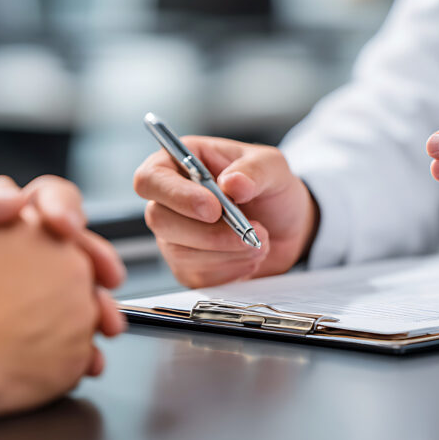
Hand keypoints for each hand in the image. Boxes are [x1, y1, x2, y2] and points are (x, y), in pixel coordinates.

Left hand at [0, 206, 119, 417]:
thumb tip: (16, 198)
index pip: (46, 201)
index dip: (66, 209)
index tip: (67, 229)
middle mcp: (11, 254)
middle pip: (72, 249)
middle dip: (96, 262)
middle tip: (106, 280)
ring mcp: (17, 296)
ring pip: (74, 292)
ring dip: (98, 308)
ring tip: (105, 326)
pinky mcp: (17, 333)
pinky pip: (59, 335)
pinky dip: (80, 349)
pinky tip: (86, 359)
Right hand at [134, 137, 317, 287]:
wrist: (288, 228)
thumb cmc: (271, 190)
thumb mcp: (273, 167)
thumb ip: (255, 170)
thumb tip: (232, 183)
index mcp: (180, 164)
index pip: (150, 179)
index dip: (176, 195)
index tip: (213, 208)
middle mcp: (170, 201)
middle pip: (159, 220)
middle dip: (210, 232)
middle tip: (249, 229)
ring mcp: (175, 237)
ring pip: (181, 253)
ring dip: (228, 251)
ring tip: (259, 240)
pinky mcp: (187, 267)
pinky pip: (198, 275)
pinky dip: (231, 268)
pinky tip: (249, 256)